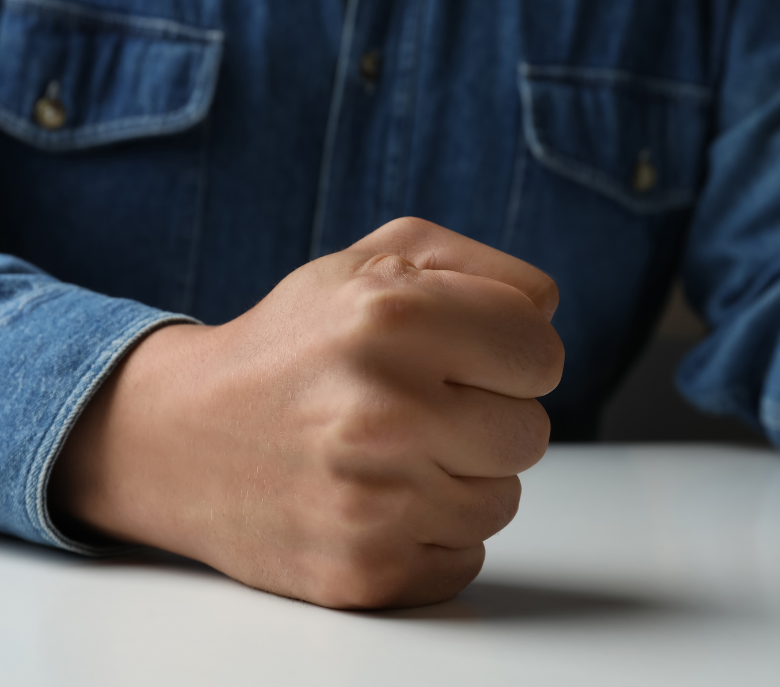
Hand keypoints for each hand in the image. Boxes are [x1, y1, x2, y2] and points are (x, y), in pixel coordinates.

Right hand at [49, 217, 562, 608]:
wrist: (177, 438)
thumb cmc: (294, 344)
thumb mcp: (375, 261)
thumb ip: (481, 268)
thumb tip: (546, 312)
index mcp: (392, 315)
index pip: (541, 353)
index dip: (511, 355)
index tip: (468, 359)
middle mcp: (383, 410)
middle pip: (531, 433)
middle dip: (486, 418)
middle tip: (420, 408)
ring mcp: (374, 501)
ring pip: (503, 501)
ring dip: (461, 479)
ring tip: (392, 454)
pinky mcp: (364, 572)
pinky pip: (467, 558)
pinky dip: (433, 534)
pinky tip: (378, 501)